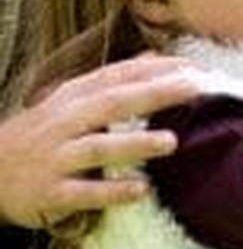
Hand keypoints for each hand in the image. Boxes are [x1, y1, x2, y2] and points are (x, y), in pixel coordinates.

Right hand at [0, 55, 201, 227]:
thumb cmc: (41, 133)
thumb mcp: (71, 99)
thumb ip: (112, 79)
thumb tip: (154, 56)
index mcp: (74, 97)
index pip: (119, 76)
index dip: (157, 69)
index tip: (195, 67)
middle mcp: (66, 121)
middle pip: (114, 103)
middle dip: (155, 95)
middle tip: (196, 91)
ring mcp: (57, 157)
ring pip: (98, 147)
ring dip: (135, 144)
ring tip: (172, 142)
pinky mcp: (50, 192)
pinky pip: (83, 192)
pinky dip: (112, 191)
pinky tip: (141, 190)